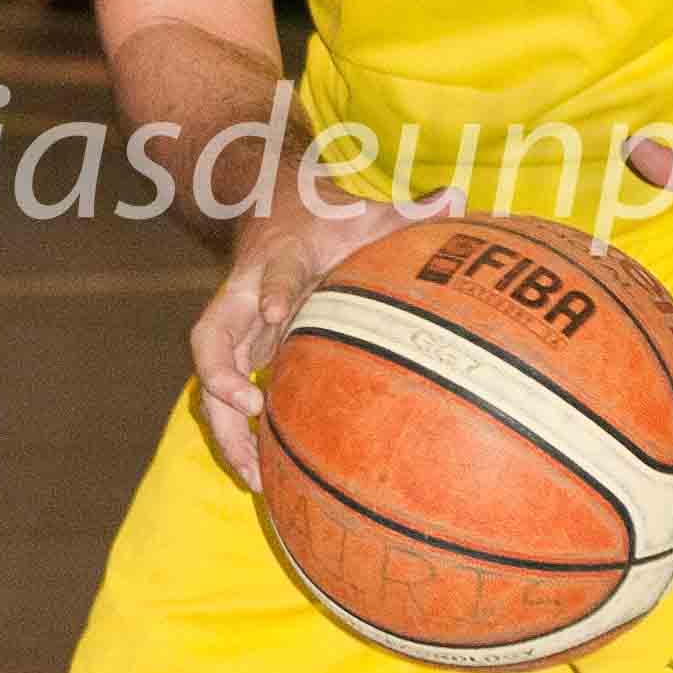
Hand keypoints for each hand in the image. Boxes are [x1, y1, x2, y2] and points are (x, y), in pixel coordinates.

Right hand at [191, 176, 463, 487]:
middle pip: (212, 336)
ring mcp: (237, 326)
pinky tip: (261, 476)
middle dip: (220, 376)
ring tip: (252, 475)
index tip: (279, 309)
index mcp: (279, 258)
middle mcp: (245, 294)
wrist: (274, 207)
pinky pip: (226, 394)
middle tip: (247, 412)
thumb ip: (408, 210)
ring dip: (225, 424)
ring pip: (212, 376)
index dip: (275, 289)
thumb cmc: (329, 218)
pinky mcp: (240, 350)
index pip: (273, 273)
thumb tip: (459, 196)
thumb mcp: (367, 210)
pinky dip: (238, 434)